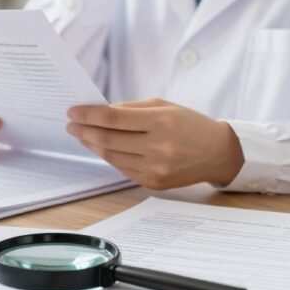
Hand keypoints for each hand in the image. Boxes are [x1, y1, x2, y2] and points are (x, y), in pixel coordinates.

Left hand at [66, 99, 243, 189]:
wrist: (217, 152)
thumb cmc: (189, 124)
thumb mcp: (163, 107)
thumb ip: (130, 109)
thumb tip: (98, 112)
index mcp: (161, 122)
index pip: (113, 118)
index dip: (89, 115)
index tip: (73, 111)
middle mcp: (158, 147)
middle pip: (108, 139)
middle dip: (84, 130)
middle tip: (71, 124)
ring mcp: (155, 168)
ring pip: (111, 156)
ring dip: (92, 145)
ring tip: (82, 135)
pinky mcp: (153, 183)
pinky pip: (122, 168)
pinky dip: (108, 157)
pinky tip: (101, 148)